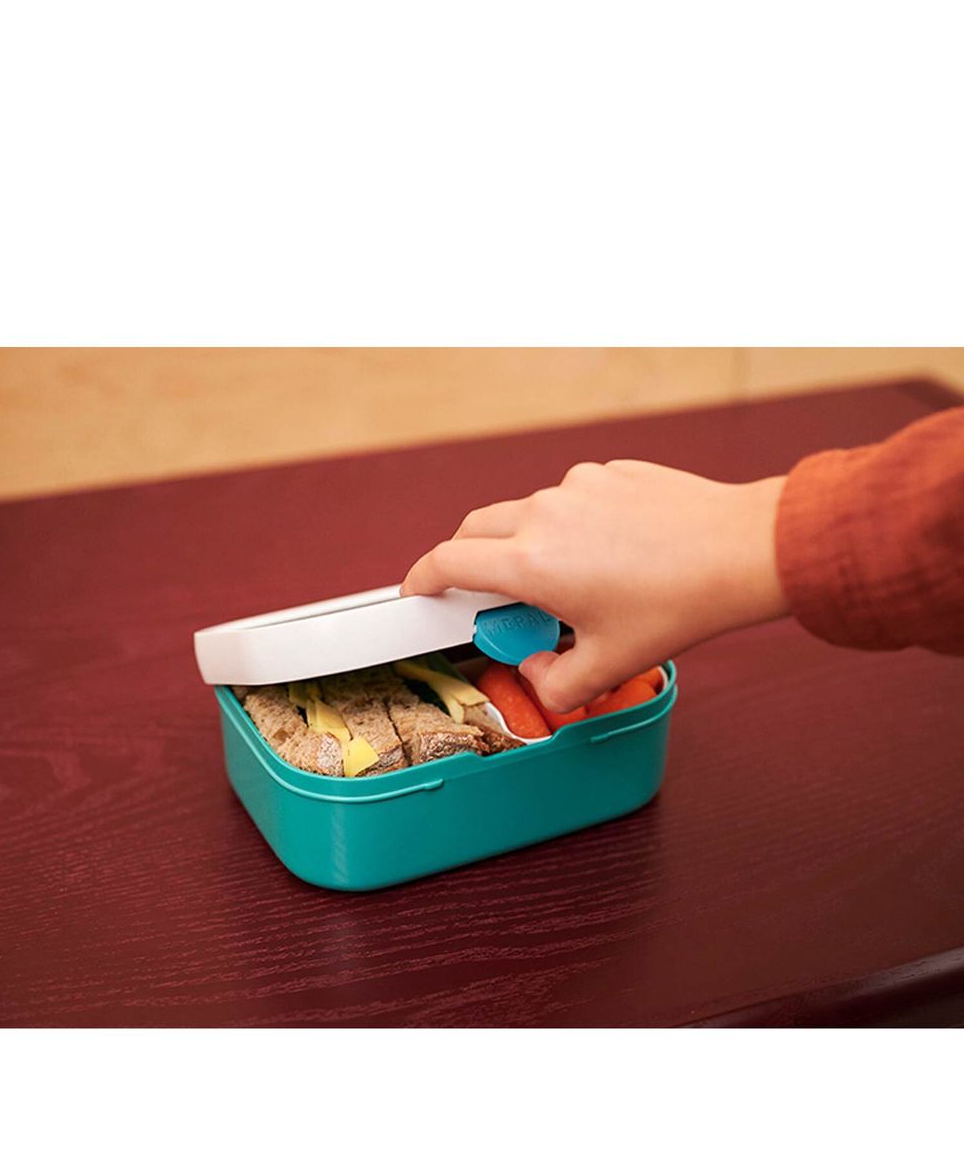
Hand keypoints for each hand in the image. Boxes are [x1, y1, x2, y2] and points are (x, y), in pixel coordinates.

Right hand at [401, 459, 788, 713]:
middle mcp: (544, 515)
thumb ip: (554, 684)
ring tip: (567, 583)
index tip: (416, 593)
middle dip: (465, 561)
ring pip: (526, 514)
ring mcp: (577, 486)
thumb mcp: (610, 664)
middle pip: (475, 530)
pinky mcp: (609, 472)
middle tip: (485, 595)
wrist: (741, 549)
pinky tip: (611, 554)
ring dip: (525, 544)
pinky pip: (570, 499)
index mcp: (530, 563)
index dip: (420, 580)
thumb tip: (535, 672)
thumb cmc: (678, 605)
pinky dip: (570, 525)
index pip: (446, 563)